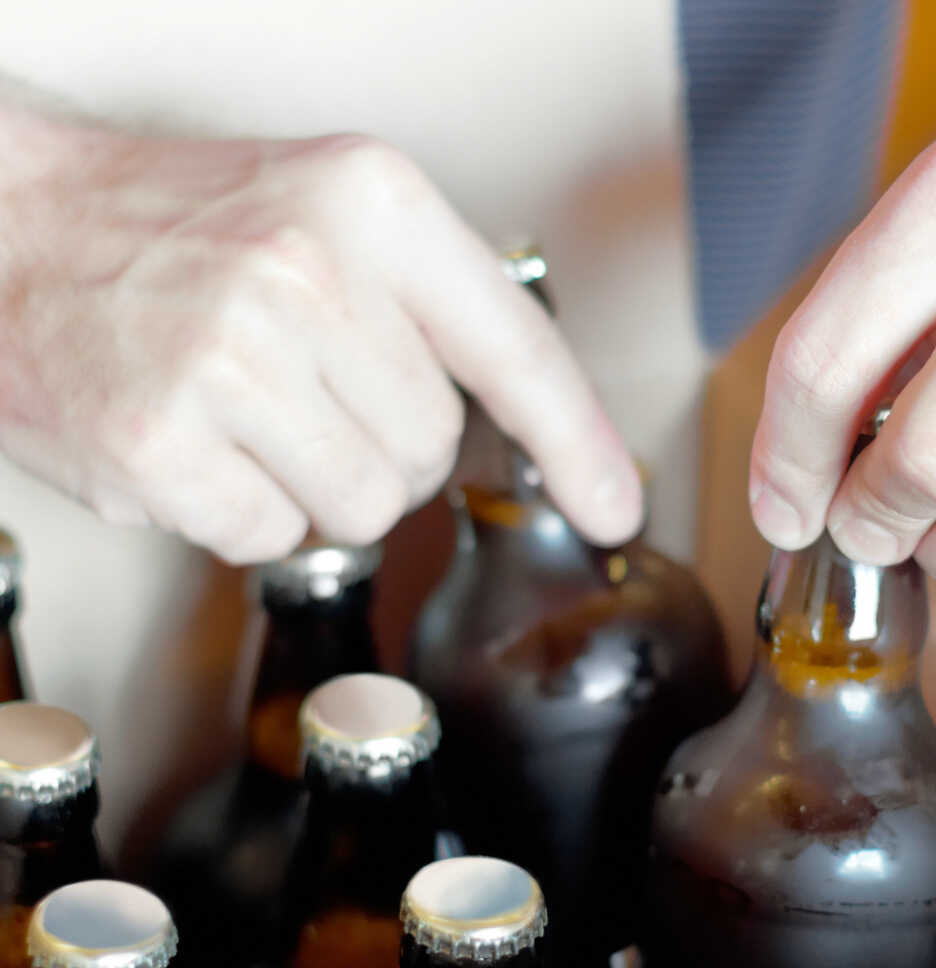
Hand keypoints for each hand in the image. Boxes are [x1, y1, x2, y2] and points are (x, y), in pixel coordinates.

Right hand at [0, 109, 641, 562]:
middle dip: (380, 451)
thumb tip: (518, 430)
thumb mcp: (322, 216)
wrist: (6, 225)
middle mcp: (308, 272)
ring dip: (313, 488)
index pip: (516, 349)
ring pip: (364, 511)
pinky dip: (240, 513)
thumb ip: (424, 309)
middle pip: (432, 457)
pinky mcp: (161, 444)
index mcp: (371, 202)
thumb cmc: (173, 232)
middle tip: (299, 393)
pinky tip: (196, 446)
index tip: (615, 506)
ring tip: (244, 417)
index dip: (578, 442)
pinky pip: (272, 537)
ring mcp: (229, 360)